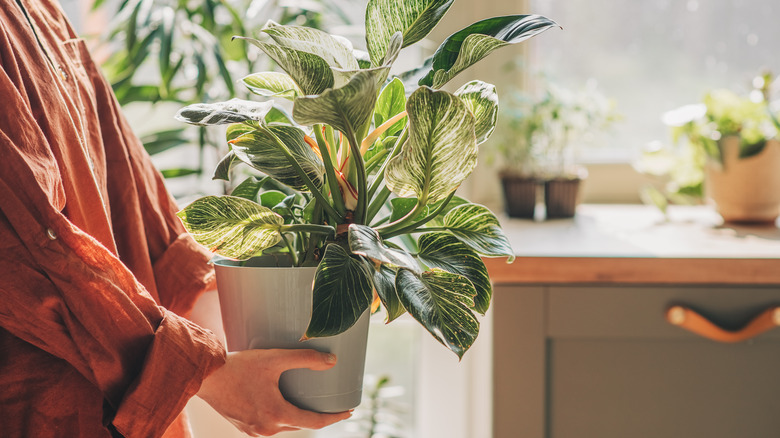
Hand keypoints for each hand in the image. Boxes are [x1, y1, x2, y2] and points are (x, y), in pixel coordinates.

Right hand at [196, 349, 351, 435]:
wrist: (205, 375)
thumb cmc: (239, 366)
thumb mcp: (275, 358)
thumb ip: (305, 359)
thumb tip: (332, 361)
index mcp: (277, 415)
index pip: (315, 422)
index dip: (334, 417)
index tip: (349, 410)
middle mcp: (267, 428)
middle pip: (300, 424)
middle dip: (317, 415)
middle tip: (331, 402)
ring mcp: (254, 430)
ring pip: (285, 425)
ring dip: (297, 415)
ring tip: (308, 401)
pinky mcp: (244, 427)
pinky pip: (270, 424)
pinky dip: (281, 416)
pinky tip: (282, 403)